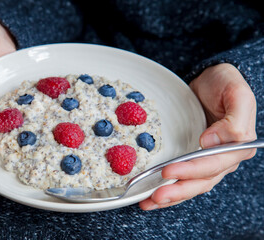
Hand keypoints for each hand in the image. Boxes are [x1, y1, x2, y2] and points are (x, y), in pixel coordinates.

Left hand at [139, 63, 256, 209]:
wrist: (210, 79)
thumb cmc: (225, 83)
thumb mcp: (236, 94)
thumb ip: (233, 119)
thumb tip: (211, 142)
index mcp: (236, 146)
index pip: (212, 165)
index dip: (190, 171)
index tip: (168, 171)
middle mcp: (223, 158)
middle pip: (201, 181)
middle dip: (177, 191)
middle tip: (156, 195)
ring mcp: (207, 160)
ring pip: (191, 185)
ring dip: (171, 196)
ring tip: (149, 202)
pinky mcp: (193, 158)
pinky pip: (183, 178)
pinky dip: (169, 188)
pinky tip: (153, 196)